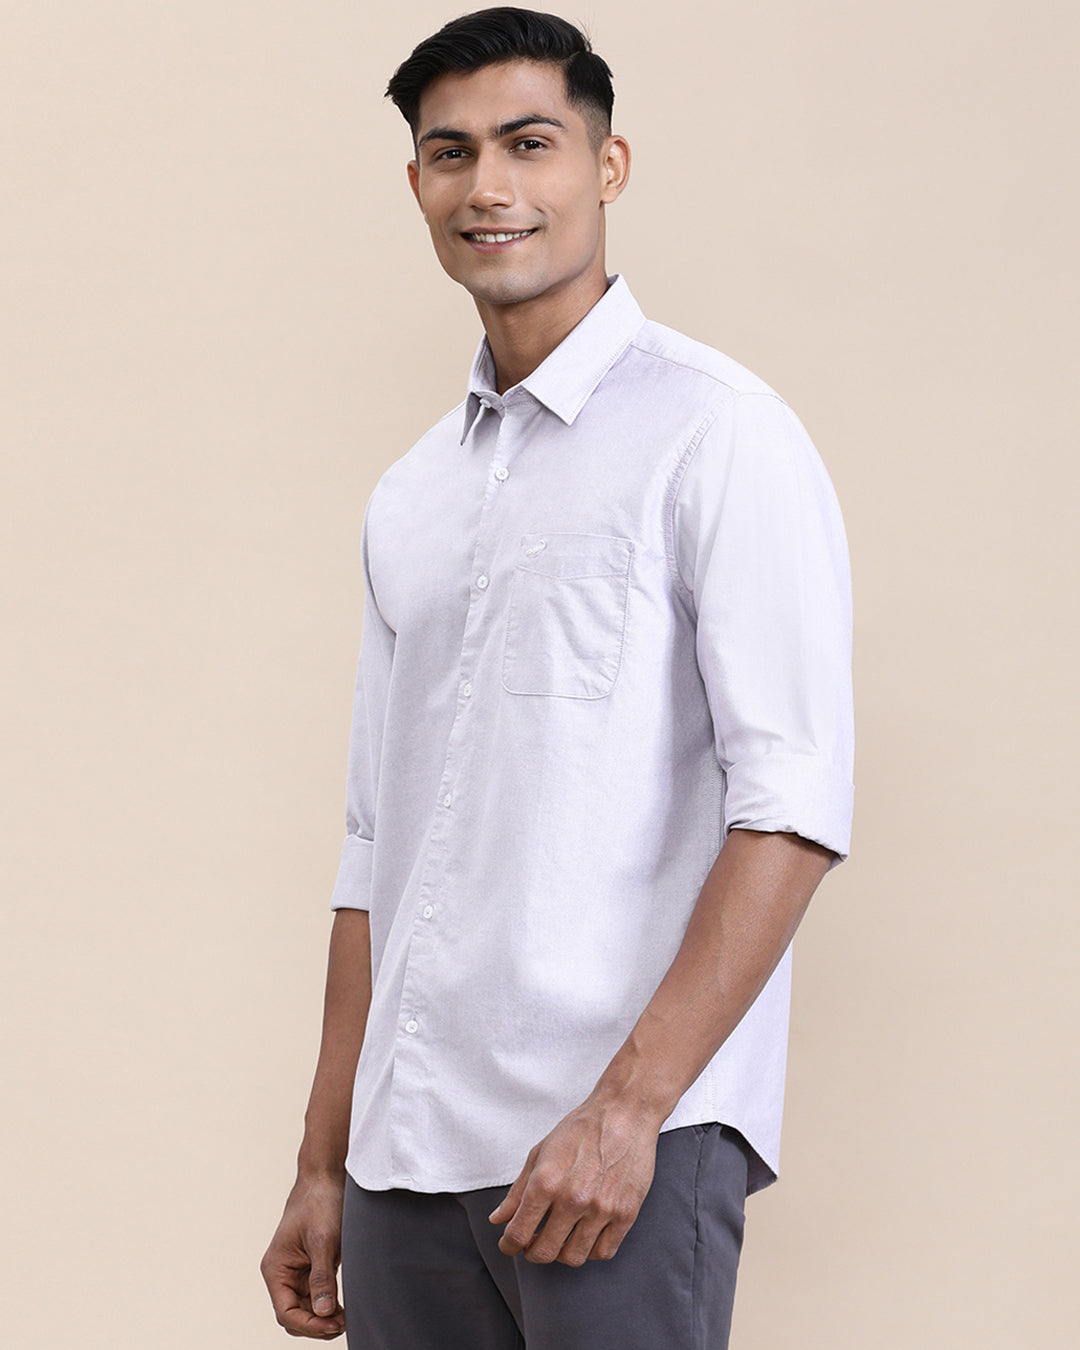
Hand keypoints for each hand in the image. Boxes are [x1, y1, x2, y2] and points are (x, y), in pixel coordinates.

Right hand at [261, 1173, 346, 1338]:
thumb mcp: (323, 1241)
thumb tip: (324, 1312)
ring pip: (306, 1308)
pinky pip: (316, 1294)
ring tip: (345, 1318)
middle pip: (295, 1315)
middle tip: (343, 1323)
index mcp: (276, 1268)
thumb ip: (322, 1278)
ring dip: (323, 1317)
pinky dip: (328, 1304)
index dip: (309, 1324)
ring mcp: (297, 1270)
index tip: (334, 1325)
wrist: (327, 1175)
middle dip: (317, 1324)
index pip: (286, 1312)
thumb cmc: (319, 1201)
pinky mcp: (312, 1265)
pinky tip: (343, 1307)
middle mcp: (282, 1273)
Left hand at [488, 1098, 659, 1265]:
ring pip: (574, 1257)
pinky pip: (603, 1251)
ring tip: (559, 1238)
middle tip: (533, 1242)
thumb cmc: (581, 1128)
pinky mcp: (625, 1213)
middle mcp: (573, 1199)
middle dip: (532, 1252)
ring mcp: (601, 1209)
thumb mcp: (540, 1152)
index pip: (518, 1234)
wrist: (624, 1112)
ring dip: (561, 1253)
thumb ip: (517, 1191)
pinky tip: (584, 1235)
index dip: (508, 1245)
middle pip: (544, 1253)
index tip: (509, 1244)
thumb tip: (498, 1219)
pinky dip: (590, 1250)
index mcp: (546, 1182)